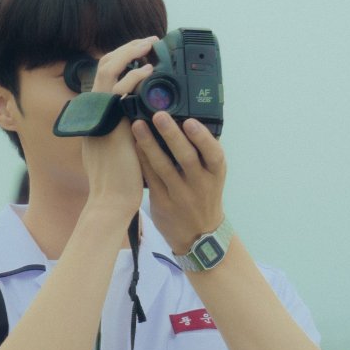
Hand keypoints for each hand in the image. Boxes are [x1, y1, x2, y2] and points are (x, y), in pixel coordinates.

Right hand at [80, 37, 159, 216]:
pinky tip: (148, 71)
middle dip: (126, 50)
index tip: (141, 53)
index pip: (105, 78)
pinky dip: (132, 77)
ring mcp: (99, 116)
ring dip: (129, 54)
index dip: (122, 61)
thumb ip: (130, 130)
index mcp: (98, 117)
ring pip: (106, 71)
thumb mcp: (124, 150)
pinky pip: (117, 92)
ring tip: (149, 45)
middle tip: (148, 40)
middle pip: (103, 68)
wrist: (111, 202)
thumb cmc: (120, 182)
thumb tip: (147, 119)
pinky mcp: (109, 123)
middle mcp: (95, 112)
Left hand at [135, 108, 227, 254]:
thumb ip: (204, 154)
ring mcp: (180, 195)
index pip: (213, 153)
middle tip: (159, 115)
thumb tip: (188, 119)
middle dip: (172, 135)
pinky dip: (142, 160)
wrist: (198, 235)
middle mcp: (199, 185)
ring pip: (163, 168)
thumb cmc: (204, 196)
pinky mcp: (162, 203)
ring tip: (138, 125)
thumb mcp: (212, 176)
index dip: (202, 137)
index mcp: (215, 174)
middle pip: (186, 158)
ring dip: (149, 145)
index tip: (189, 121)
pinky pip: (151, 179)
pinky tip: (134, 145)